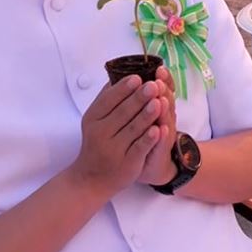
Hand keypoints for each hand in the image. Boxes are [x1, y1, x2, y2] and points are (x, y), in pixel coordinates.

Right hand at [70, 75, 166, 194]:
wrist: (93, 177)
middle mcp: (101, 133)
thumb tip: (117, 74)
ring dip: (146, 115)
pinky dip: (149, 139)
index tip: (138, 77)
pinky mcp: (127, 163)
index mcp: (93, 119)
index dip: (124, 88)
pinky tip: (158, 129)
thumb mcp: (95, 120)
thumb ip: (106, 99)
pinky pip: (139, 148)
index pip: (109, 100)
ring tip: (159, 102)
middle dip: (139, 98)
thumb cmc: (97, 143)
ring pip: (133, 129)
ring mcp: (114, 149)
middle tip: (153, 85)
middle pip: (123, 112)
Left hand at [137, 67, 180, 185]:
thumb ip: (138, 96)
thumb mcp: (141, 113)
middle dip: (163, 90)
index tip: (159, 69)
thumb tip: (129, 74)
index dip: (164, 79)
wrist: (150, 165)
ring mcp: (165, 134)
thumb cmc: (142, 136)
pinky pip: (163, 143)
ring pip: (167, 119)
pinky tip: (161, 129)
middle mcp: (165, 118)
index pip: (165, 89)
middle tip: (159, 80)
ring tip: (161, 100)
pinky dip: (162, 136)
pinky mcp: (162, 151)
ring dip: (164, 109)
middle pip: (167, 100)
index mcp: (159, 106)